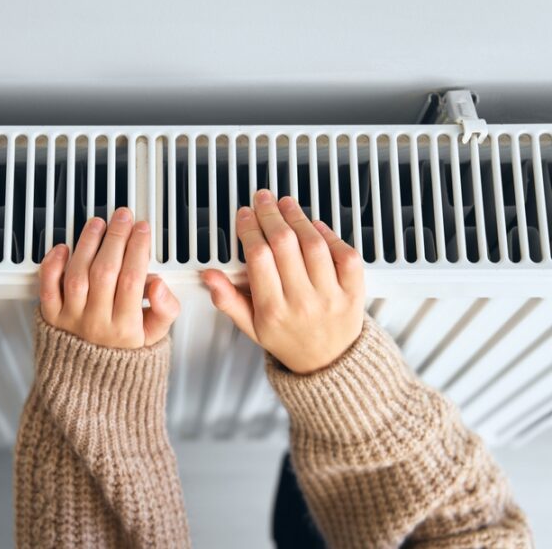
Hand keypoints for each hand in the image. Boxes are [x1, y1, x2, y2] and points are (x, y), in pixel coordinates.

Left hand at [38, 207, 179, 348]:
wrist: (92, 378)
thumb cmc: (124, 351)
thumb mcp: (155, 336)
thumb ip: (165, 310)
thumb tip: (159, 285)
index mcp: (125, 328)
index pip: (132, 280)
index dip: (137, 249)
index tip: (142, 230)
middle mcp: (96, 323)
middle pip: (105, 272)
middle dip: (116, 238)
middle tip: (123, 217)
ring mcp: (71, 319)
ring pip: (77, 275)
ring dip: (87, 244)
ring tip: (98, 224)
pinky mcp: (51, 316)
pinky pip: (48, 288)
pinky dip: (52, 265)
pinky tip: (63, 248)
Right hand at [201, 190, 364, 373]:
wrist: (328, 364)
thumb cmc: (288, 340)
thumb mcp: (250, 327)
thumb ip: (228, 299)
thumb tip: (209, 276)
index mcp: (273, 310)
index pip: (259, 258)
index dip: (250, 229)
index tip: (245, 216)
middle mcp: (302, 302)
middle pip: (285, 244)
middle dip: (271, 214)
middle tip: (263, 199)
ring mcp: (330, 296)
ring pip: (314, 245)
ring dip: (298, 218)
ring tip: (286, 205)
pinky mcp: (354, 292)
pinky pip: (345, 255)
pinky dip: (331, 236)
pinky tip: (316, 226)